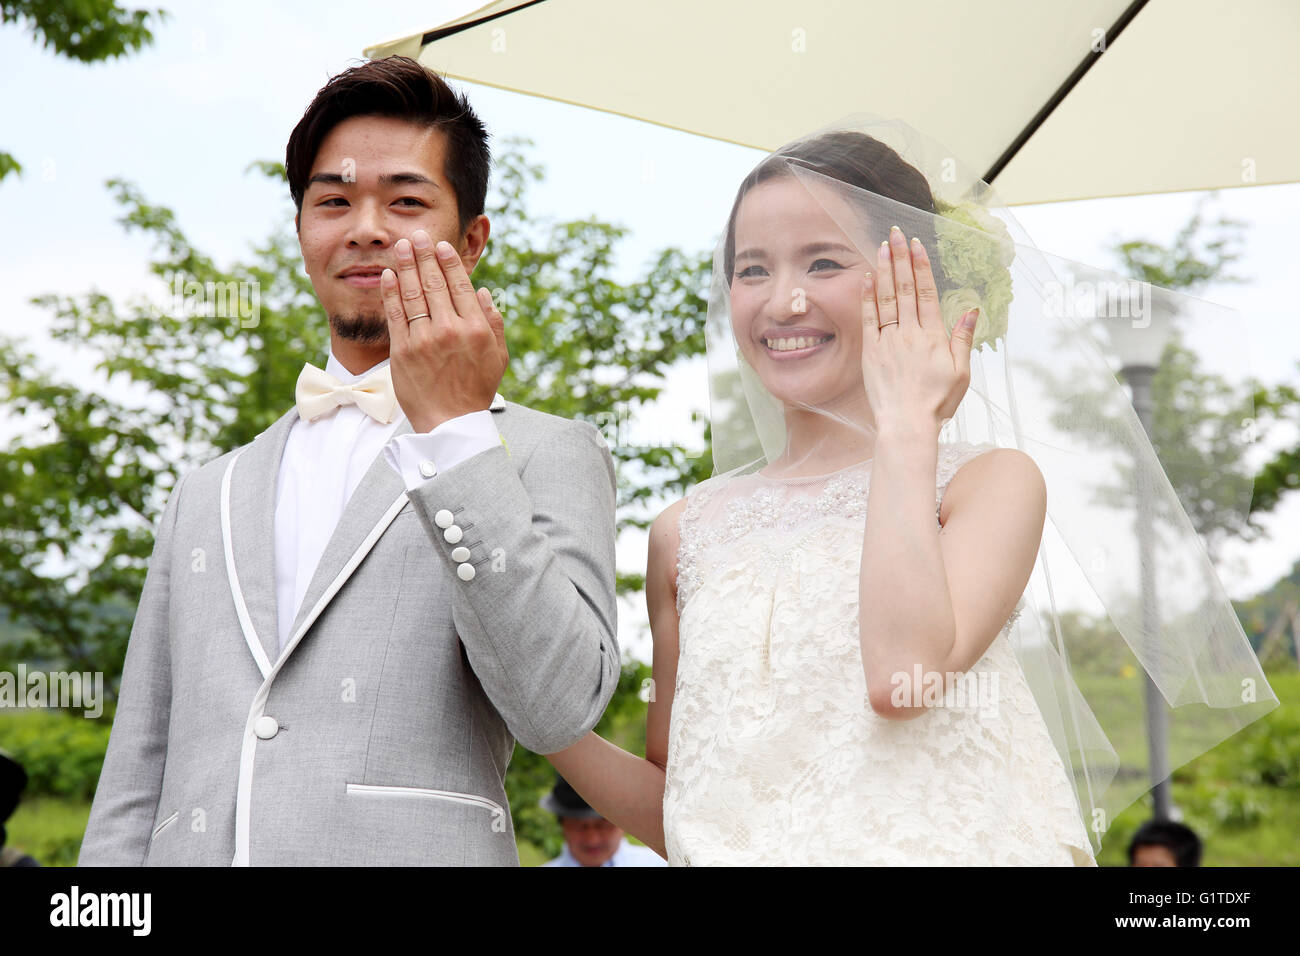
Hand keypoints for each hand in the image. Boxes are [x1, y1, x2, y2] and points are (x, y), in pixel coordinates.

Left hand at [381, 229, 507, 432]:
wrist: (450, 423)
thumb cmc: (476, 390)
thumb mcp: (497, 357)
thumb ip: (494, 322)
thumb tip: (484, 292)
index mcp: (476, 329)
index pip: (460, 286)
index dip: (448, 262)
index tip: (440, 246)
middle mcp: (450, 330)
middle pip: (434, 283)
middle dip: (424, 255)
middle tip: (416, 235)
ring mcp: (424, 340)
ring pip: (413, 294)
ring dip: (405, 266)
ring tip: (400, 246)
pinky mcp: (403, 351)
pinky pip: (395, 315)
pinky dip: (391, 293)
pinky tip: (389, 275)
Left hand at [861, 226, 977, 434]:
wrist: (906, 424)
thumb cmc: (936, 401)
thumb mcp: (960, 372)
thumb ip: (962, 339)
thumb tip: (971, 309)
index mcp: (933, 336)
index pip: (927, 293)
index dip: (921, 266)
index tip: (916, 245)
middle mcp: (909, 333)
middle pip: (905, 289)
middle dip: (900, 258)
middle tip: (895, 233)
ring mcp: (888, 341)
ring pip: (887, 299)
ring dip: (885, 270)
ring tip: (881, 247)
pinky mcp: (871, 352)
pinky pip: (869, 319)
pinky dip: (868, 297)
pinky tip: (867, 278)